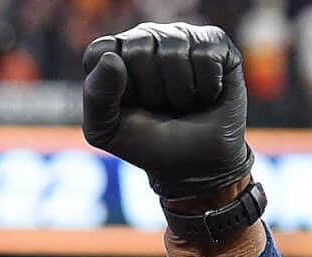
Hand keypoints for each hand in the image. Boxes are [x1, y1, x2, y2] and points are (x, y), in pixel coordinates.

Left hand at [82, 24, 253, 203]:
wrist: (196, 163)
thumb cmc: (147, 143)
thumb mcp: (107, 130)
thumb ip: (96, 96)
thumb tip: (111, 59)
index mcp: (112, 56)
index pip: (100, 51)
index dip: (112, 86)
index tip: (126, 106)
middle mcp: (146, 38)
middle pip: (139, 47)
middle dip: (149, 91)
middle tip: (158, 108)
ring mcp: (181, 37)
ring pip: (175, 51)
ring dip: (180, 93)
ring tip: (182, 104)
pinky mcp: (215, 42)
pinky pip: (206, 56)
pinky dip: (206, 88)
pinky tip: (206, 96)